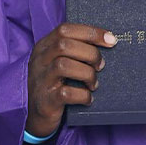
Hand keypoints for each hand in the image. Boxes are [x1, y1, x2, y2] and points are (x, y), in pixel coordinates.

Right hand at [26, 23, 115, 137]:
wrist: (34, 115)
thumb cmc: (53, 84)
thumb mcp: (56, 62)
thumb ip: (73, 50)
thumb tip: (107, 41)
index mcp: (43, 47)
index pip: (65, 29)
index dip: (90, 32)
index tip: (111, 39)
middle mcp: (39, 61)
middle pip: (64, 45)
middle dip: (90, 53)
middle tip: (101, 65)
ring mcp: (40, 81)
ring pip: (63, 66)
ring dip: (87, 73)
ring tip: (94, 83)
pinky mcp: (46, 101)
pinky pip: (66, 93)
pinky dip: (83, 95)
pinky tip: (88, 98)